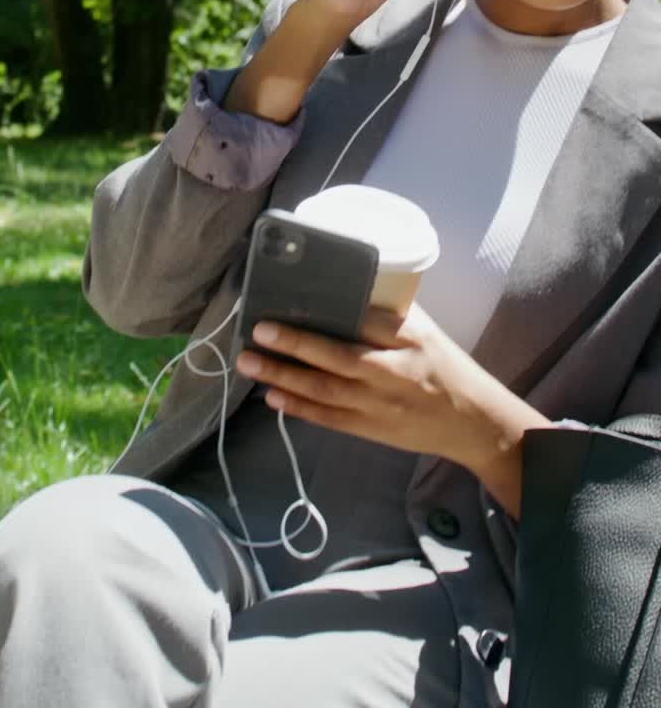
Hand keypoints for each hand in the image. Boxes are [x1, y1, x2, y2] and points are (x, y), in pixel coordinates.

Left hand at [236, 307, 550, 516]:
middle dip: (294, 344)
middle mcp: (393, 371)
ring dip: (284, 377)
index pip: (363, 319)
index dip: (325, 311)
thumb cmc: (443, 366)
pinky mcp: (372, 430)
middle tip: (258, 330)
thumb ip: (386, 314)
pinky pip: (330, 418)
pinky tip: (274, 397)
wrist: (471, 421)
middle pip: (337, 357)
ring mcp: (380, 404)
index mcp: (408, 338)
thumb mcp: (424, 331)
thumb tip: (342, 291)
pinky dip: (300, 408)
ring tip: (250, 364)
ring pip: (325, 390)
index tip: (289, 299)